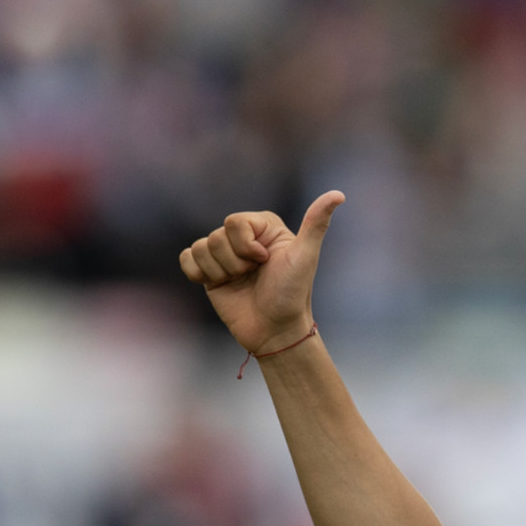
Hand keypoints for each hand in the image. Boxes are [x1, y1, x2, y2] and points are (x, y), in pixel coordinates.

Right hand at [178, 192, 344, 355]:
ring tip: (240, 283)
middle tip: (254, 276)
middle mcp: (243, 237)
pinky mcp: (209, 272)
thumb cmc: (292, 294)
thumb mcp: (305, 256)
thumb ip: (316, 224)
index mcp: (263, 227)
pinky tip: (216, 284)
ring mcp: (225, 255)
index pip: (234, 222)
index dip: (245, 246)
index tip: (265, 262)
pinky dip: (197, 272)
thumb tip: (338, 194)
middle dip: (235, 263)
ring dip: (220, 272)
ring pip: (201, 248)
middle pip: (217, 237)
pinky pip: (187, 258)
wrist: (276, 331)